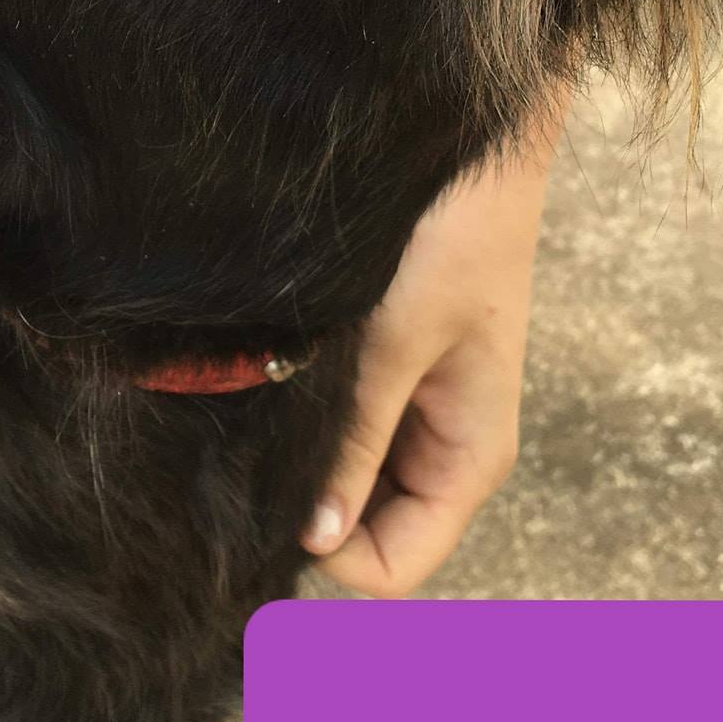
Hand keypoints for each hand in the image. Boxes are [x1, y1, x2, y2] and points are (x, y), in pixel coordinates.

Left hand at [302, 104, 563, 596]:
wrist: (476, 151)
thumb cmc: (455, 240)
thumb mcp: (397, 344)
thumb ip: (358, 442)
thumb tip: (313, 540)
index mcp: (468, 461)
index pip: (392, 569)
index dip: (329, 559)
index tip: (267, 507)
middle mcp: (445, 452)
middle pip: (368, 537)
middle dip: (308, 517)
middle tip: (246, 463)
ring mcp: (418, 417)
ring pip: (349, 487)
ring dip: (305, 468)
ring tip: (267, 412)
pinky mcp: (394, 378)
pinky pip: (347, 435)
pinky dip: (311, 428)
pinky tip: (281, 383)